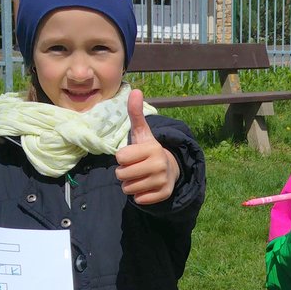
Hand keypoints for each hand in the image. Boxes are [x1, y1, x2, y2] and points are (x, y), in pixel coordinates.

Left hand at [115, 89, 178, 204]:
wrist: (170, 169)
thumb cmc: (148, 150)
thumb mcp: (142, 133)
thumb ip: (136, 114)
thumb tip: (135, 90)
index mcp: (152, 148)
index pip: (120, 158)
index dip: (122, 158)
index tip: (131, 156)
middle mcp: (159, 164)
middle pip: (122, 175)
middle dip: (124, 173)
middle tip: (134, 168)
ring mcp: (163, 180)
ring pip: (128, 188)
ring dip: (130, 185)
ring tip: (140, 177)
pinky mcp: (164, 194)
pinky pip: (139, 199)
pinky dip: (139, 195)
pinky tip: (146, 186)